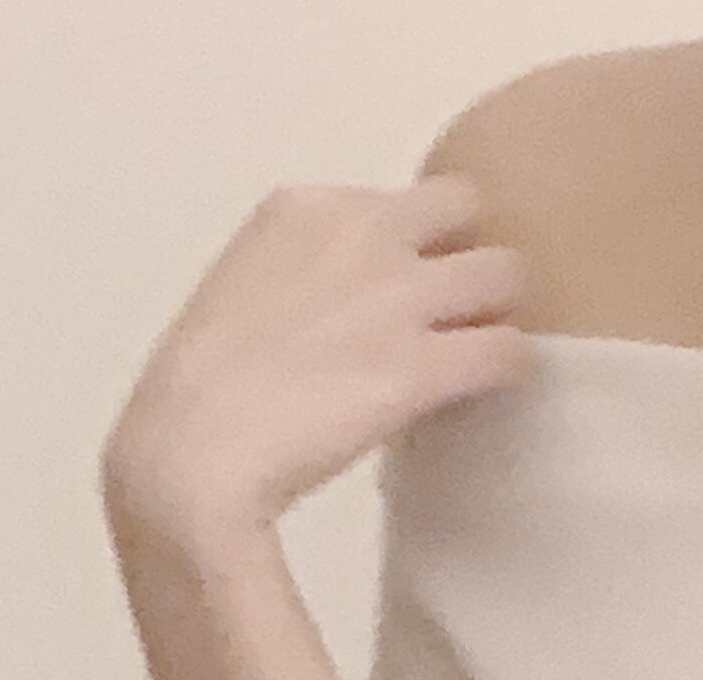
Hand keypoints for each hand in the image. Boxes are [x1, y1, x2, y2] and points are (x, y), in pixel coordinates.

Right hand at [99, 176, 529, 561]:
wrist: (191, 456)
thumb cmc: (202, 397)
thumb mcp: (247, 294)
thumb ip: (304, 278)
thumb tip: (349, 309)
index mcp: (304, 208)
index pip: (398, 199)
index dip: (419, 245)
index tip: (415, 288)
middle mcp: (358, 231)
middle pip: (463, 211)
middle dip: (471, 258)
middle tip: (469, 315)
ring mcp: (396, 296)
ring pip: (503, 274)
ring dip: (501, 312)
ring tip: (487, 355)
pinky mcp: (422, 366)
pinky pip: (507, 349)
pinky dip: (511, 369)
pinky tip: (498, 392)